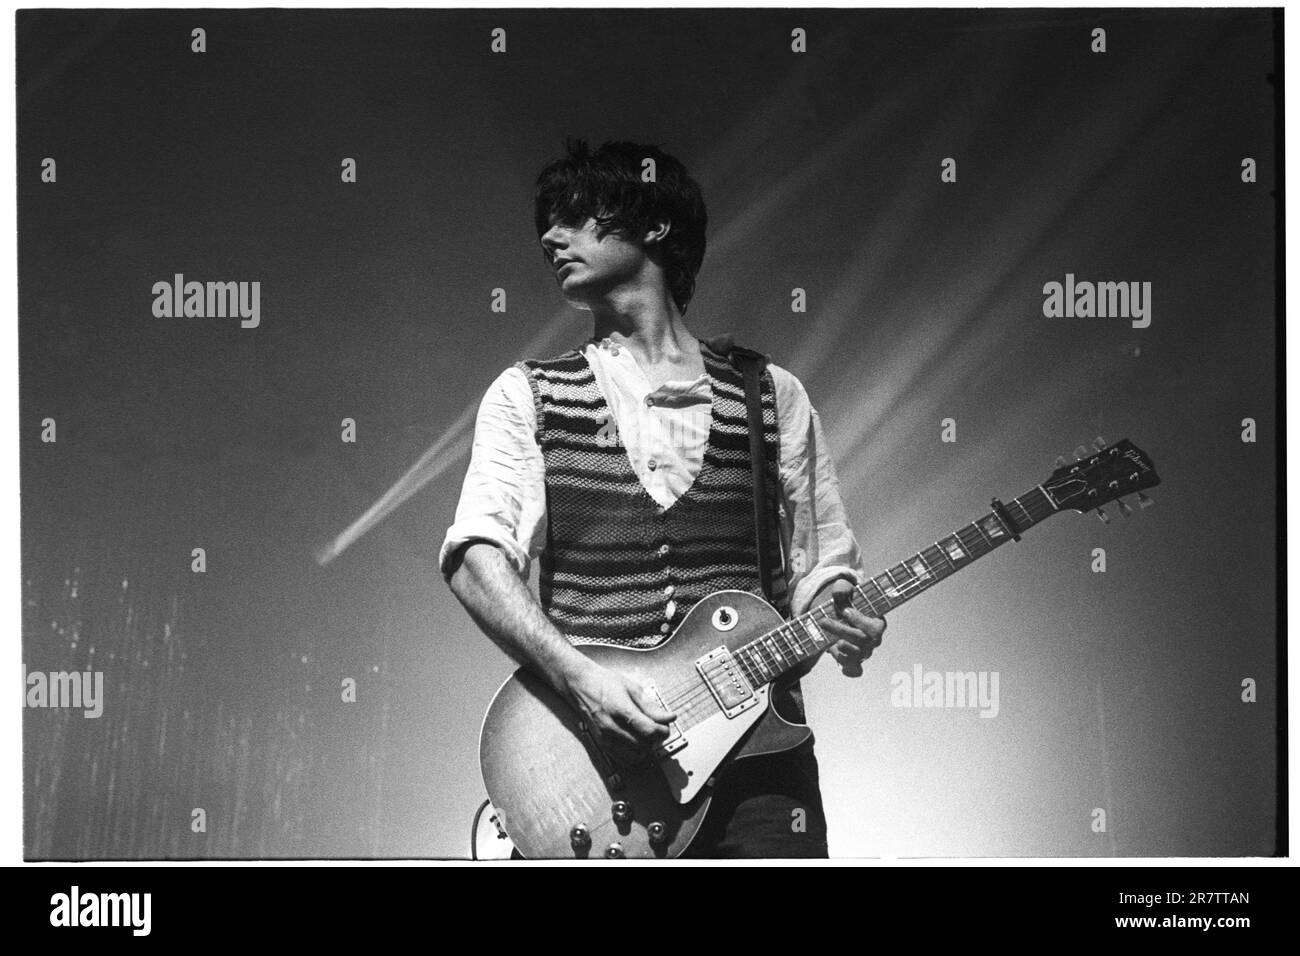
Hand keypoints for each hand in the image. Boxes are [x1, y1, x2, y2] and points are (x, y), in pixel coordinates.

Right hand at [562, 658, 676, 765]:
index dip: (663, 731)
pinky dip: (634, 754)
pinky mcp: (602, 744)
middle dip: (656, 740)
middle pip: (644, 746)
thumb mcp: (631, 688)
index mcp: (620, 710)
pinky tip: (636, 742)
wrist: (580, 685)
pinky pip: (623, 759)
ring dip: (646, 749)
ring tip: (646, 736)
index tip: (665, 726)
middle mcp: (611, 727)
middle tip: (658, 730)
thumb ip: (651, 706)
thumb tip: (668, 717)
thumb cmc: (604, 683)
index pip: (649, 731)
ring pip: (635, 756)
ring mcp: (605, 737)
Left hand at [815, 578, 885, 676]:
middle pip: (861, 640)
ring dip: (840, 647)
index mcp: (878, 623)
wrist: (840, 618)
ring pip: (855, 656)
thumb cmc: (846, 604)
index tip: (844, 611)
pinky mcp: (855, 663)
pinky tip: (836, 657)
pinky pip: (854, 671)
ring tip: (830, 639)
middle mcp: (873, 641)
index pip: (872, 627)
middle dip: (840, 630)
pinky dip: (846, 668)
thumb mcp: (845, 592)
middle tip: (823, 621)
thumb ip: (843, 589)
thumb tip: (839, 591)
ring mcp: (865, 653)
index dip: (858, 620)